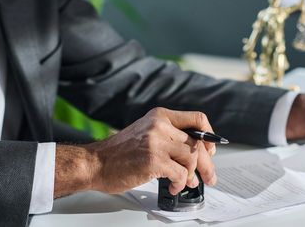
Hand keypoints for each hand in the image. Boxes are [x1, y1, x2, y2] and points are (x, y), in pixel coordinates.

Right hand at [53, 107, 216, 197]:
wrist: (94, 163)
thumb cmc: (118, 153)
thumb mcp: (146, 133)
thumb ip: (168, 136)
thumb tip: (194, 153)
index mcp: (160, 116)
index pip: (197, 119)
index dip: (209, 136)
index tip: (210, 151)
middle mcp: (160, 125)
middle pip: (198, 143)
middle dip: (207, 164)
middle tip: (209, 177)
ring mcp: (156, 142)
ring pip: (191, 158)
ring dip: (192, 176)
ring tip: (185, 183)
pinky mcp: (153, 160)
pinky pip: (180, 174)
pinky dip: (179, 184)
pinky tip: (172, 187)